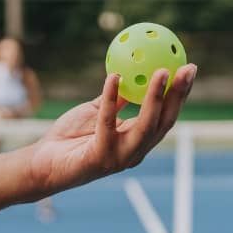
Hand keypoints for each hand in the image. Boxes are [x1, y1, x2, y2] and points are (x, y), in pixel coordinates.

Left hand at [27, 64, 195, 195]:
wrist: (43, 164)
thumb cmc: (70, 138)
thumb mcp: (98, 112)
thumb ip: (117, 98)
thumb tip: (132, 71)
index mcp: (138, 140)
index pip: (166, 116)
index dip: (181, 94)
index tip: (189, 68)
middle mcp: (135, 151)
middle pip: (165, 122)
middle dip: (179, 96)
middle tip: (186, 69)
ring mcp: (120, 158)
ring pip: (146, 126)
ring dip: (155, 98)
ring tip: (161, 72)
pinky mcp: (100, 158)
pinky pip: (108, 123)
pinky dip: (111, 99)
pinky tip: (113, 77)